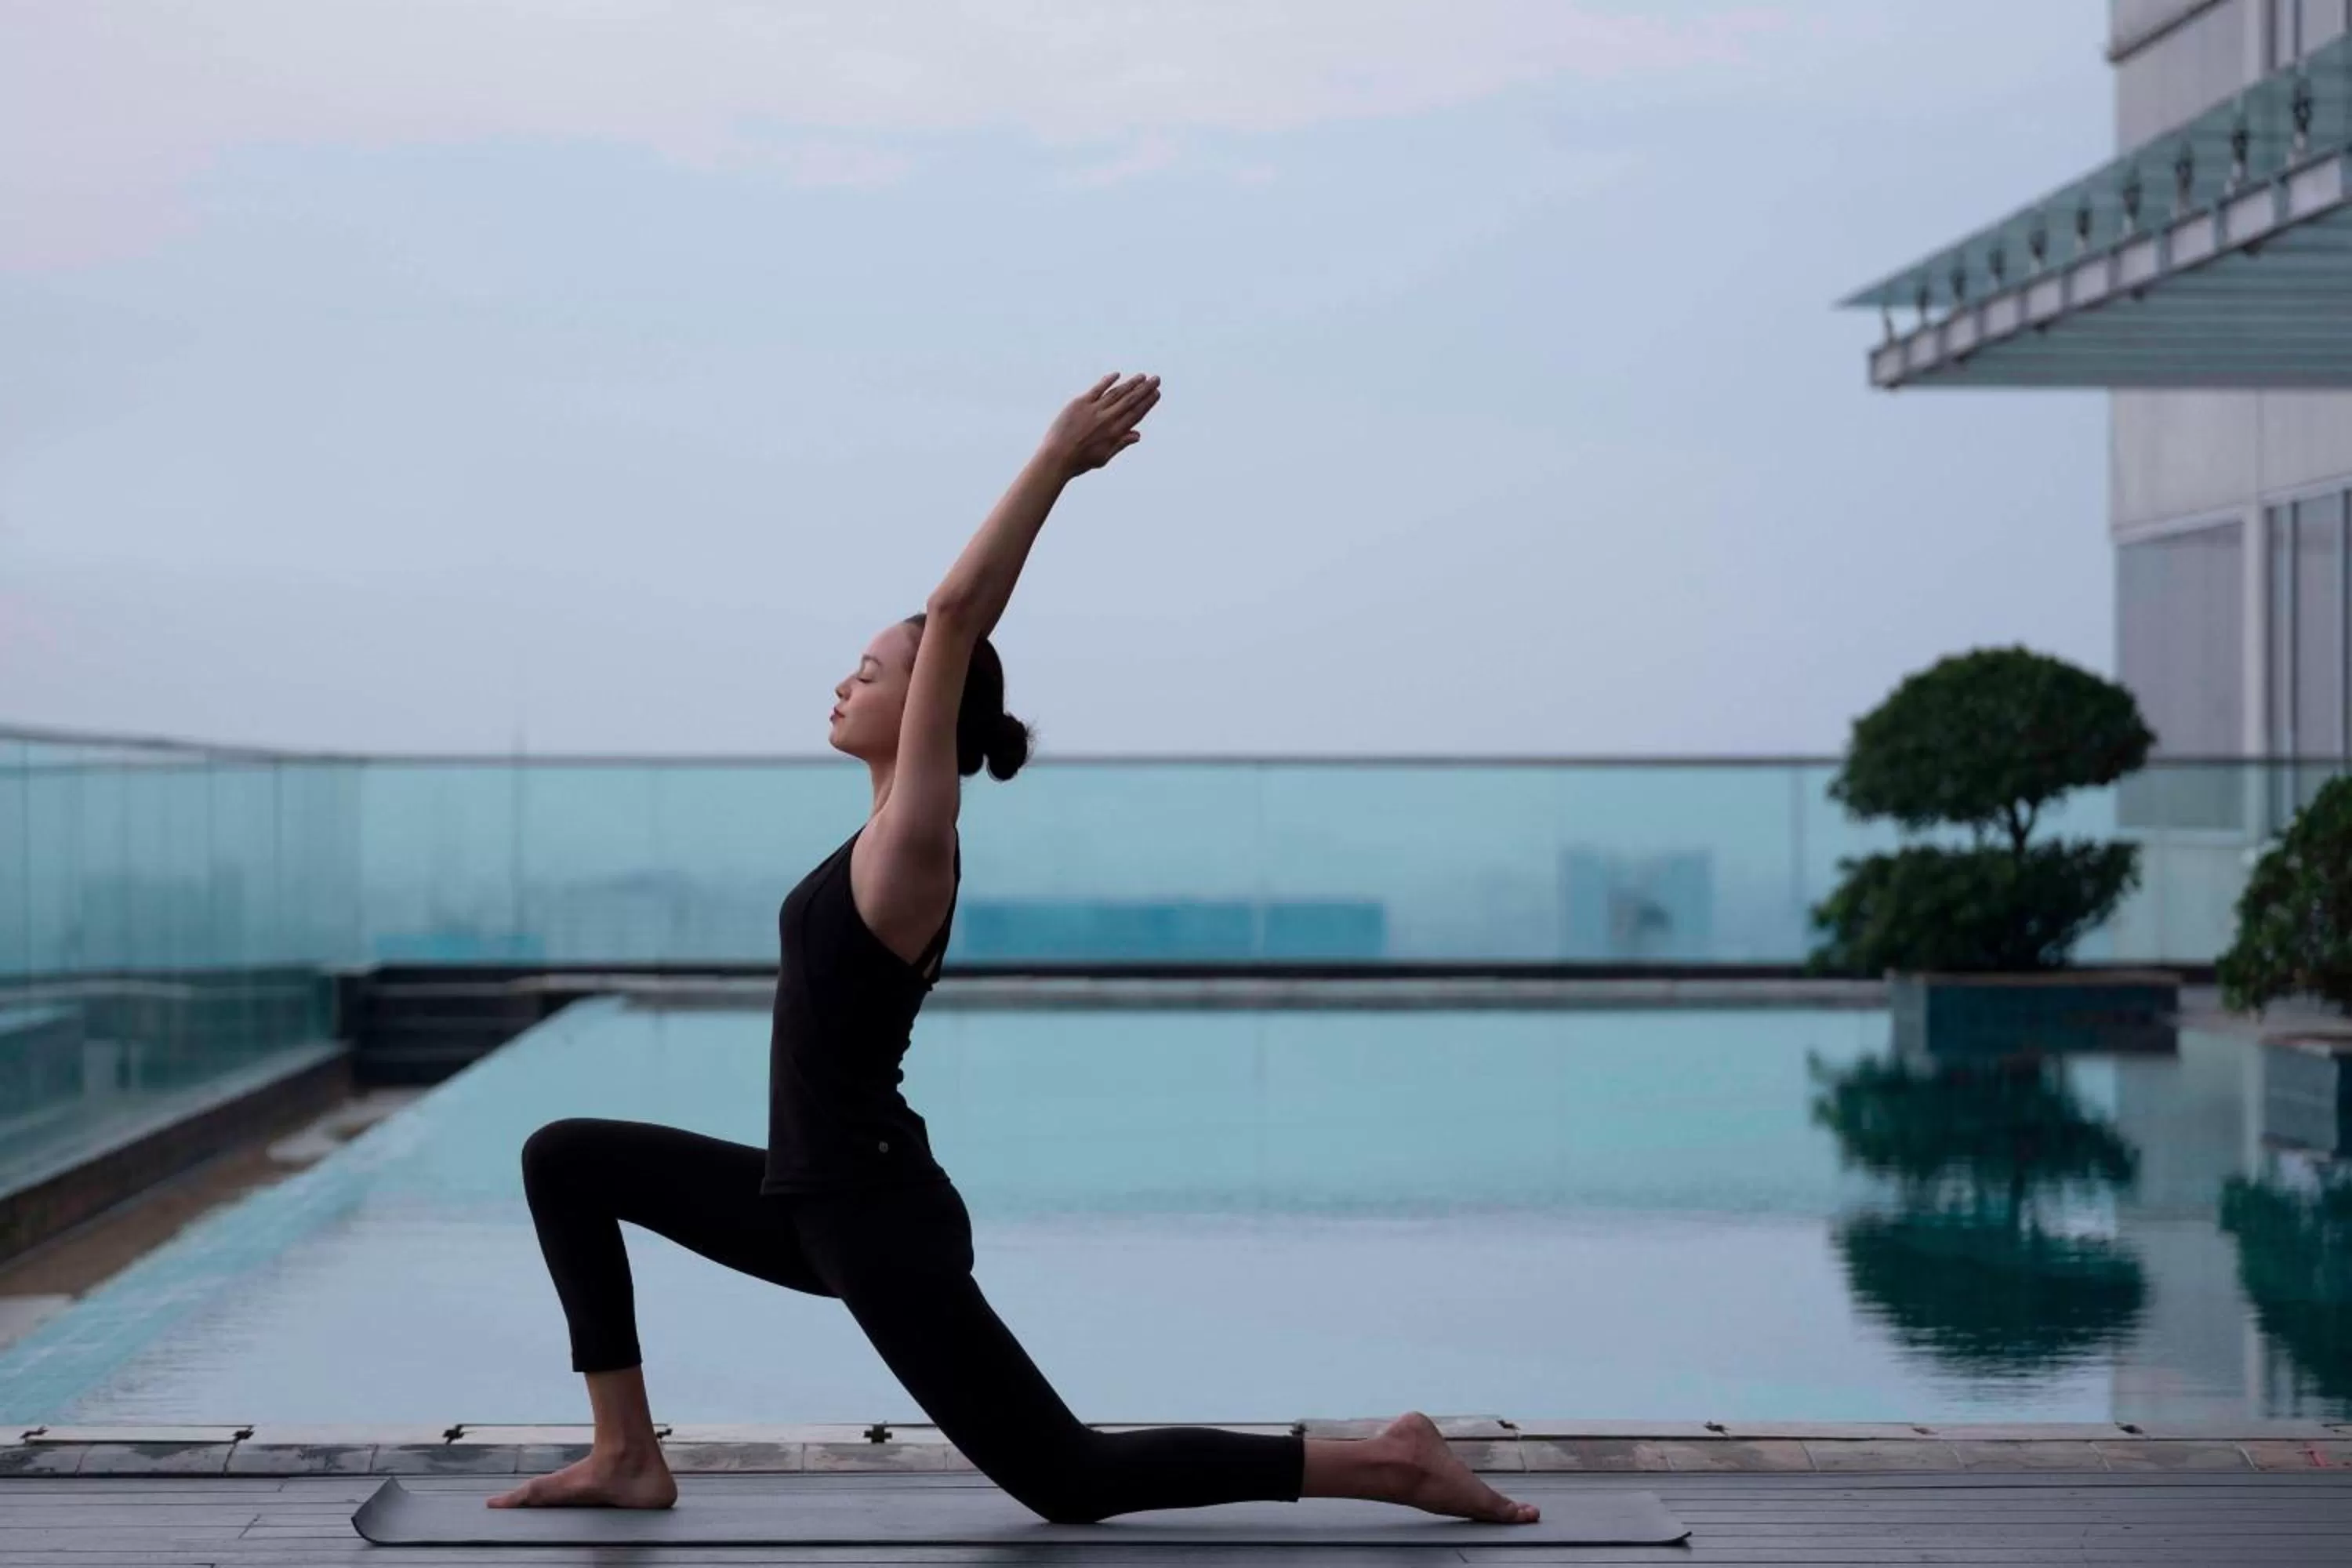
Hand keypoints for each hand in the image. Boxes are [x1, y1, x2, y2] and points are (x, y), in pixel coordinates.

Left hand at [1040, 372, 1160, 477]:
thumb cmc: (1079, 461)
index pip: (1136, 414)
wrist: (1056, 457)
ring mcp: (1093, 410)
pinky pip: (1097, 389)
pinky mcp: (1079, 403)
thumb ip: (1121, 444)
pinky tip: (1117, 374)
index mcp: (1115, 433)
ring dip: (1131, 383)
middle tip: (1156, 379)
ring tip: (1142, 376)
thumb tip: (1138, 435)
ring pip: (1117, 393)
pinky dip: (1108, 381)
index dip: (1148, 402)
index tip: (1156, 393)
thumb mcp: (1103, 457)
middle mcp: (1107, 419)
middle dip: (1145, 389)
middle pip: (1130, 400)